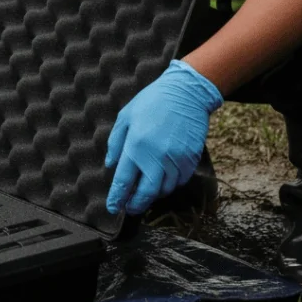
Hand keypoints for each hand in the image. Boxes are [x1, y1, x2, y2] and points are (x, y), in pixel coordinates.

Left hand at [105, 59, 223, 215]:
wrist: (185, 93)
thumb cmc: (151, 103)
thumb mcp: (125, 118)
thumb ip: (115, 143)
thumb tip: (110, 165)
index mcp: (136, 146)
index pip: (124, 181)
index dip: (117, 198)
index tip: (112, 208)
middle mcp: (157, 157)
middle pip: (147, 193)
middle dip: (137, 205)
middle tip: (130, 209)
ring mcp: (176, 160)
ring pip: (165, 190)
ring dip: (153, 195)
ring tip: (145, 193)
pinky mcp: (191, 160)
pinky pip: (179, 181)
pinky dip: (169, 185)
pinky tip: (162, 181)